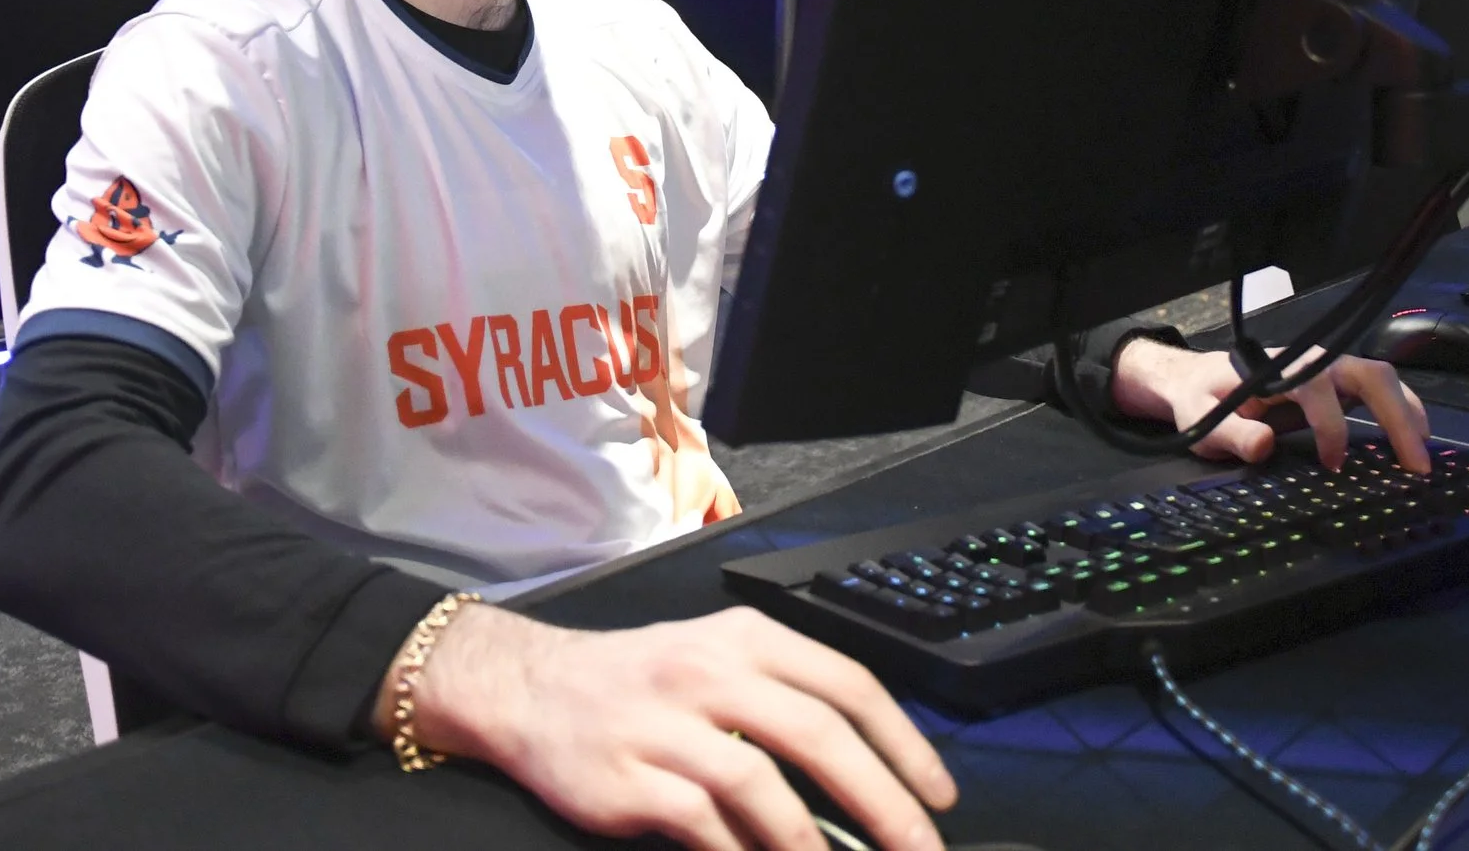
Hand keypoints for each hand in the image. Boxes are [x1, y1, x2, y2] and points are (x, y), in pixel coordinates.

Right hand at [379, 601, 956, 850]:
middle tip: (918, 847)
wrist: (530, 687)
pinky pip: (701, 823)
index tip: (938, 795)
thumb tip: (872, 776)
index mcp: (744, 637)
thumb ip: (785, 701)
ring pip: (760, 781)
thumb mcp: (717, 659)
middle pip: (817, 732)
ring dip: (811, 841)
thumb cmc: (641, 680)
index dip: (903, 743)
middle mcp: (709, 670)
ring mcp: (665, 722)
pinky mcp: (628, 775)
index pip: (846, 682)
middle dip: (882, 800)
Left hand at [1110, 337, 1430, 472]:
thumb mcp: (1200, 418)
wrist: (1197, 379)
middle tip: (1416, 463)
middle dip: (1397, 415)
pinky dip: (1402, 413)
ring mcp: (1328, 371)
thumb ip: (1228, 432)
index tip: (1333, 464)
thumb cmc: (1200, 398)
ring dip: (1408, 414)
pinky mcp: (1336, 385)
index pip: (1318, 387)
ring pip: (1381, 379)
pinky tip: (1413, 442)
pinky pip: (1379, 391)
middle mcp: (1311, 362)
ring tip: (1422, 458)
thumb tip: (1264, 445)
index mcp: (1278, 368)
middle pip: (1368, 374)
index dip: (1331, 425)